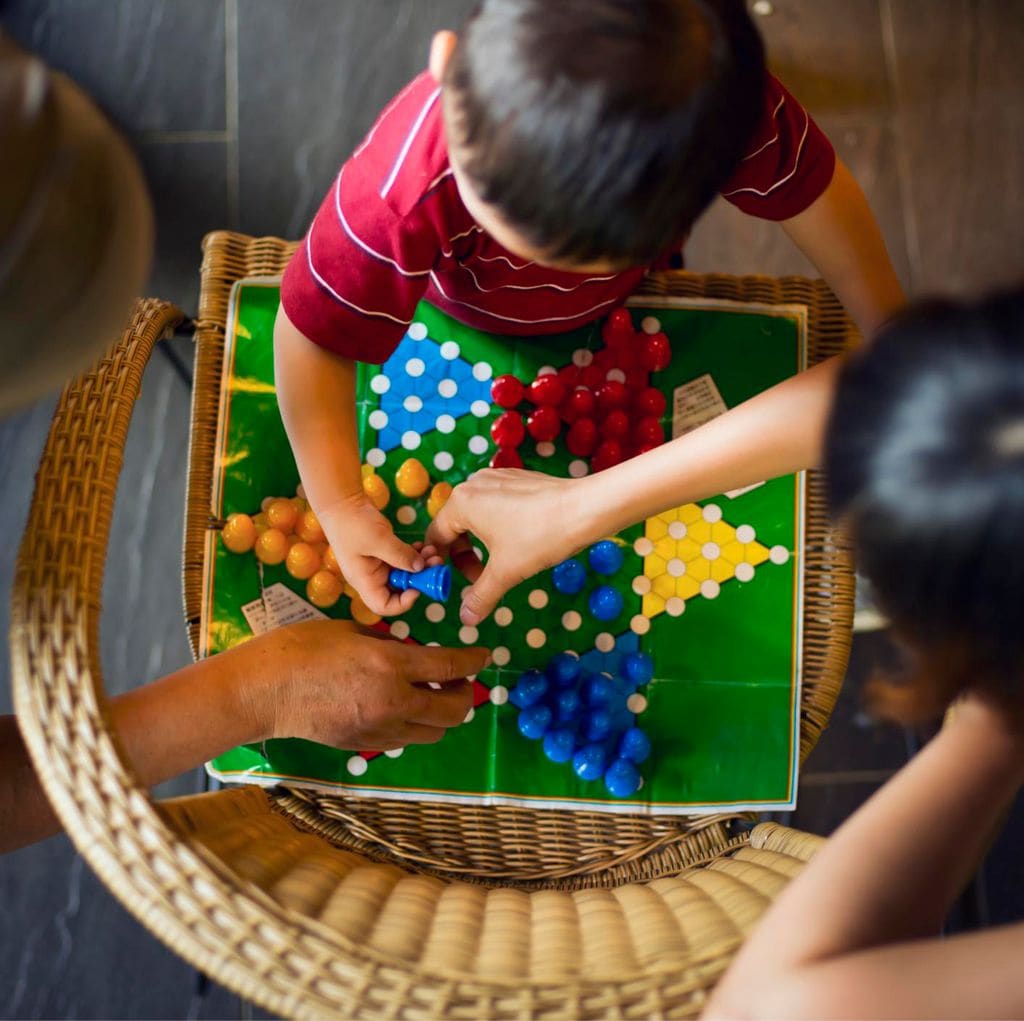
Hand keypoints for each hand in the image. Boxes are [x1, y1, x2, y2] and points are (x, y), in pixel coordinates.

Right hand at [233, 619, 488, 749]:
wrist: (264, 690)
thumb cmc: (302, 648)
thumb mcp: (353, 632)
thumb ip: (389, 644)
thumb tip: (412, 652)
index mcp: (391, 664)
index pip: (451, 667)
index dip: (474, 661)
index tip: (483, 655)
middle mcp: (393, 701)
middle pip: (453, 709)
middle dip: (464, 693)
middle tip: (460, 679)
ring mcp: (379, 728)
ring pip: (434, 731)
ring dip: (442, 714)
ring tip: (433, 695)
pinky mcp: (364, 745)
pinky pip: (405, 740)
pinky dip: (415, 725)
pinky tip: (403, 708)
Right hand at [321, 493, 433, 615]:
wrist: (341, 501)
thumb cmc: (353, 523)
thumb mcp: (378, 539)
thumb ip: (400, 555)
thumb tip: (420, 568)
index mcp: (364, 581)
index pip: (383, 606)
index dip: (403, 602)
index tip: (418, 587)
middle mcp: (371, 577)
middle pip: (398, 590)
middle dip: (419, 579)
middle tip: (435, 564)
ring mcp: (377, 564)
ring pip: (403, 574)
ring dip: (420, 565)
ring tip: (433, 552)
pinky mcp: (383, 552)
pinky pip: (402, 560)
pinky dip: (414, 555)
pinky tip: (423, 546)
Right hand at [425, 468, 592, 625]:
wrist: (585, 508)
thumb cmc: (539, 536)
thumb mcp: (505, 572)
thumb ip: (480, 596)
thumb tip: (466, 619)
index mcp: (461, 502)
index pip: (436, 537)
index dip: (443, 564)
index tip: (457, 583)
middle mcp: (474, 484)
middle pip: (455, 525)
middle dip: (465, 555)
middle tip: (482, 577)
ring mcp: (496, 477)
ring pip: (476, 515)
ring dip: (482, 542)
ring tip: (502, 561)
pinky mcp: (517, 478)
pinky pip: (496, 504)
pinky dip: (498, 525)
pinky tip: (520, 540)